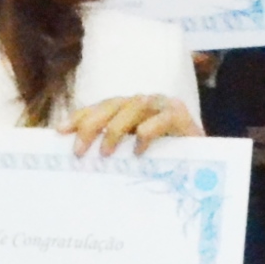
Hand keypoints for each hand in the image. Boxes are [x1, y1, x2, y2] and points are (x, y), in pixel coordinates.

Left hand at [59, 94, 197, 157]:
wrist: (204, 161)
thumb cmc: (164, 158)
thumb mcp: (132, 152)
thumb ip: (112, 149)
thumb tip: (79, 157)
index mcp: (128, 109)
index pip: (99, 108)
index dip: (80, 117)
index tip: (60, 131)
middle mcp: (143, 102)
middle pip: (111, 105)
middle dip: (91, 125)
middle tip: (79, 151)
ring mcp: (162, 105)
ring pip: (133, 107)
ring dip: (115, 130)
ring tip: (105, 153)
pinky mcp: (180, 114)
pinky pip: (159, 120)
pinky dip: (146, 134)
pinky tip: (138, 152)